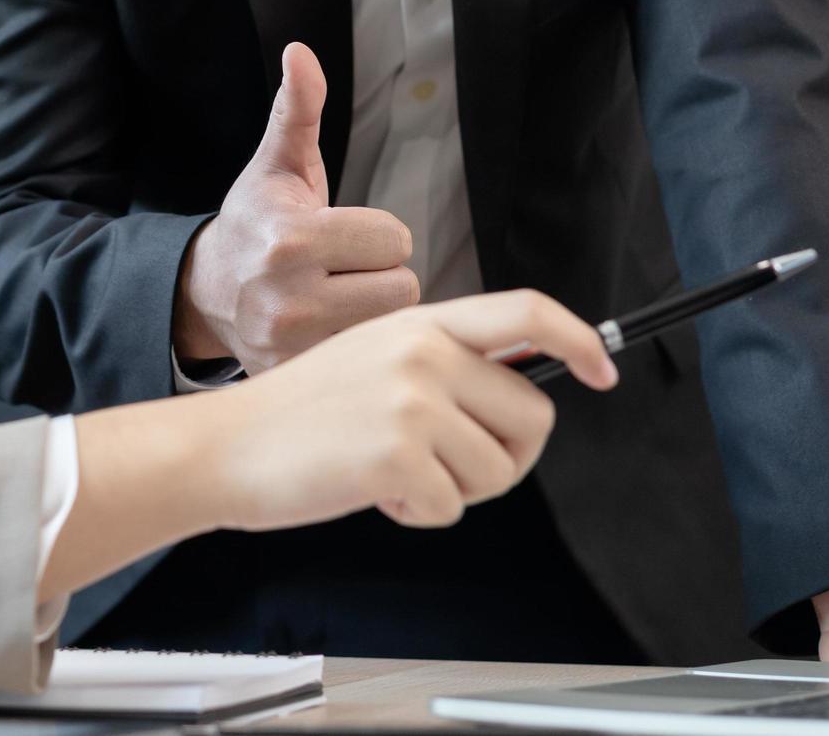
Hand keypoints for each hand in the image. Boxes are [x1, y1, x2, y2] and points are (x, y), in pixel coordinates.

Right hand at [174, 42, 420, 372]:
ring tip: (339, 299)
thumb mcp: (276, 164)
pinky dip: (360, 348)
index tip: (346, 237)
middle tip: (345, 270)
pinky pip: (368, 360)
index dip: (377, 235)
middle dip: (381, 275)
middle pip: (401, 287)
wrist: (202, 294)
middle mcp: (288, 298)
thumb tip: (300, 52)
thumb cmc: (254, 223)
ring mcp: (292, 346)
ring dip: (375, 313)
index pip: (394, 239)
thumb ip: (297, 109)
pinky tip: (331, 331)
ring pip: (389, 326)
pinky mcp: (297, 377)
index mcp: (290, 239)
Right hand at [207, 289, 618, 531]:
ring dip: (454, 490)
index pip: (526, 313)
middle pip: (531, 416)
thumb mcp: (374, 358)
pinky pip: (451, 508)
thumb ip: (444, 362)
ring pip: (498, 471)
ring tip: (393, 472)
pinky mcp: (397, 455)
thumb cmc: (300, 415)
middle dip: (504, 456)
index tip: (603, 369)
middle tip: (449, 466)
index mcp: (420, 323)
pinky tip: (372, 490)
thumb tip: (522, 393)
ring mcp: (412, 402)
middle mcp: (423, 353)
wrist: (224, 447)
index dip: (578, 338)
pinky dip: (417, 514)